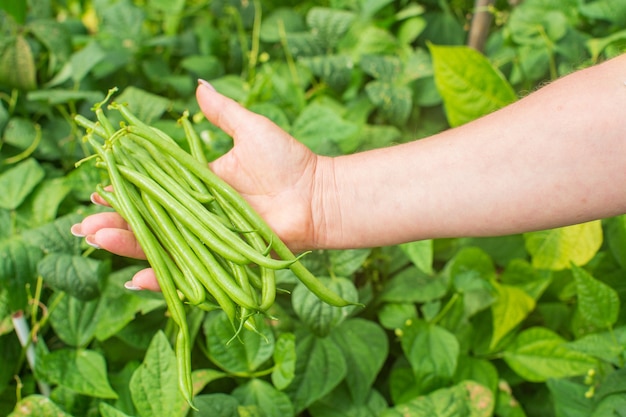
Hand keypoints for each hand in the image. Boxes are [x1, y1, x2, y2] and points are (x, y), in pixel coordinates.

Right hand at [71, 82, 324, 290]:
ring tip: (96, 241)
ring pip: (162, 245)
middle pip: (149, 221)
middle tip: (83, 228)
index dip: (126, 191)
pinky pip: (191, 270)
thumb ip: (223, 113)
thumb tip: (197, 87)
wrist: (319, 195)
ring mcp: (210, 238)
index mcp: (198, 184)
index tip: (98, 189)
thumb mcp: (251, 130)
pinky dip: (165, 277)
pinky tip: (135, 279)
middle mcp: (199, 213)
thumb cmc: (289, 161)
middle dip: (115, 224)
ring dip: (128, 246)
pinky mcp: (224, 258)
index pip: (153, 189)